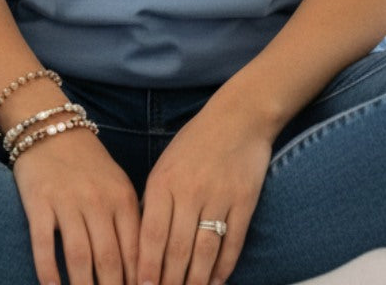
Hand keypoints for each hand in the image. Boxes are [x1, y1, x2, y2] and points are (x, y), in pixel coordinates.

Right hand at [12, 126, 140, 284]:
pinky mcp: (39, 202)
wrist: (52, 128)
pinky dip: (48, 271)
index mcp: (123, 199)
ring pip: (79, 257)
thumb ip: (129, 224)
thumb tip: (141, 271)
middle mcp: (98, 201)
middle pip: (109, 260)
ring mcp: (68, 201)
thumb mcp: (118, 187)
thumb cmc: (89, 165)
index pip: (135, 252)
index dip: (138, 283)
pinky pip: (43, 244)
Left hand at [138, 99, 271, 284]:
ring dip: (195, 282)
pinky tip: (216, 282)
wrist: (239, 116)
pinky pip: (232, 243)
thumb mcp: (167, 163)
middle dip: (169, 282)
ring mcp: (218, 197)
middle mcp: (189, 191)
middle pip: (177, 250)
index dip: (146, 266)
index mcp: (164, 181)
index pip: (150, 234)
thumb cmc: (197, 141)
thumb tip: (142, 240)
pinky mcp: (244, 201)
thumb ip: (155, 199)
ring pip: (204, 252)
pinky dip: (224, 268)